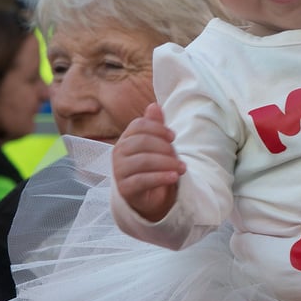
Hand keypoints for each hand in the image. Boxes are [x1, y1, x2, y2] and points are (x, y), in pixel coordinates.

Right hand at [112, 102, 184, 221]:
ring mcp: (119, 171)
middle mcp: (118, 152)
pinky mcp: (124, 189)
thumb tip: (154, 105)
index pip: (139, 125)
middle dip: (165, 147)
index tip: (173, 136)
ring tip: (182, 168)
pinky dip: (161, 177)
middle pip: (142, 141)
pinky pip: (142, 180)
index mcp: (125, 138)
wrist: (148, 194)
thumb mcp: (157, 144)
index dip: (158, 128)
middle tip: (179, 157)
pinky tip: (174, 177)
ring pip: (144, 161)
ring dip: (167, 163)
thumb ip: (156, 126)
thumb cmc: (153, 165)